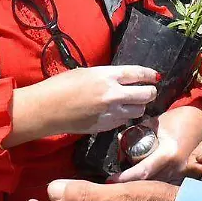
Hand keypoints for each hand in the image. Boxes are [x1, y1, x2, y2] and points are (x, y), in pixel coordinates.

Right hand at [7, 66, 158, 146]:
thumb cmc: (60, 86)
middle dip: (150, 92)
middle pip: (145, 94)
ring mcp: (110, 112)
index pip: (137, 74)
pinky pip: (123, 121)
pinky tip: (118, 113)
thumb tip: (120, 79)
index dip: (149, 74)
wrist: (46, 109)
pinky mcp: (105, 127)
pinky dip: (124, 116)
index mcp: (106, 76)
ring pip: (138, 111)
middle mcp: (112, 94)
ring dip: (139, 106)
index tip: (155, 76)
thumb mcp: (85, 73)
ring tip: (133, 103)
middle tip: (149, 91)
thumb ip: (106, 76)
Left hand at [109, 105, 201, 183]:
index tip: (111, 180)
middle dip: (131, 182)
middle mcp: (176, 168)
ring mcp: (181, 173)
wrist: (201, 120)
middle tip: (115, 181)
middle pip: (148, 182)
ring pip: (156, 184)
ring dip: (142, 183)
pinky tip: (142, 179)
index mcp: (168, 154)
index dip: (125, 178)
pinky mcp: (183, 175)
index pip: (143, 171)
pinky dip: (152, 181)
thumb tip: (120, 140)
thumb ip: (138, 132)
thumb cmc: (178, 118)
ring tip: (126, 179)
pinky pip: (164, 181)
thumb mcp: (156, 123)